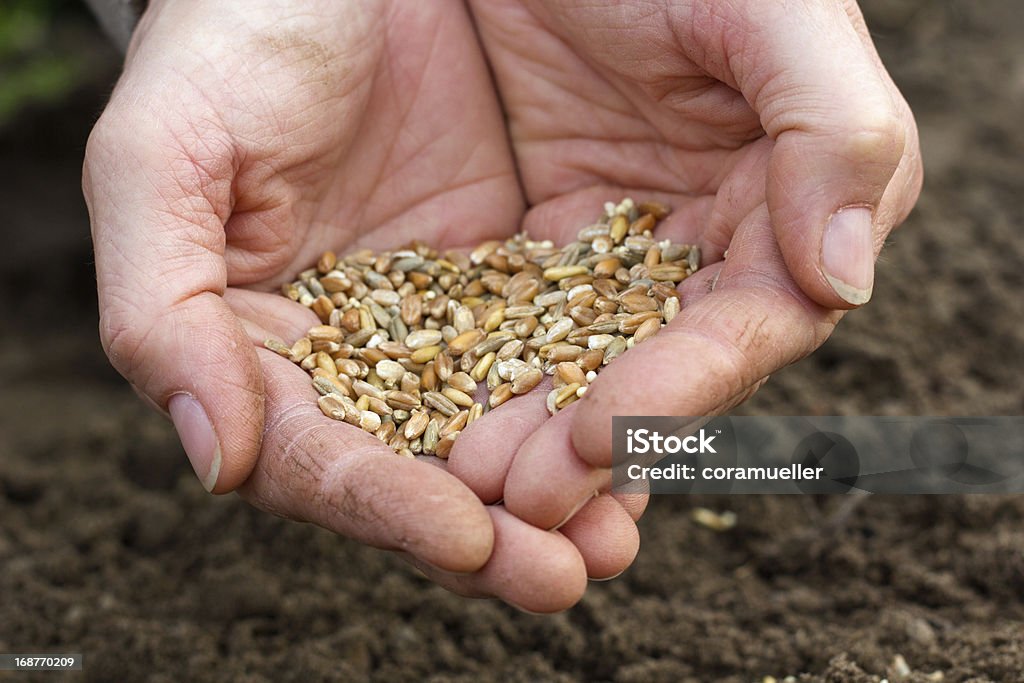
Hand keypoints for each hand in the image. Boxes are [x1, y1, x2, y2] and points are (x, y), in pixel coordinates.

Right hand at [82, 0, 633, 610]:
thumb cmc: (234, 36)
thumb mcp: (165, 156)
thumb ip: (162, 310)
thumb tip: (215, 464)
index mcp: (270, 344)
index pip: (324, 457)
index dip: (385, 505)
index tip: (463, 537)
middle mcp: (370, 347)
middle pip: (430, 466)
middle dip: (498, 529)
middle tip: (562, 573)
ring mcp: (458, 309)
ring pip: (513, 421)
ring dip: (566, 487)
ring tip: (617, 538)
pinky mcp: (533, 261)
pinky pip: (579, 340)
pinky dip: (612, 393)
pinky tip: (653, 435)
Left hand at [448, 1, 921, 531]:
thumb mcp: (768, 10)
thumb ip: (833, 129)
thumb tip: (844, 282)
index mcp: (784, 202)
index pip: (747, 323)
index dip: (682, 386)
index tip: (602, 436)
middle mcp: (708, 244)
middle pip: (660, 368)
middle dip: (600, 442)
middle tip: (533, 505)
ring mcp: (619, 250)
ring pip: (584, 362)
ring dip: (539, 436)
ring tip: (481, 496)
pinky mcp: (540, 243)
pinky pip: (513, 323)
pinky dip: (488, 380)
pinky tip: (444, 435)